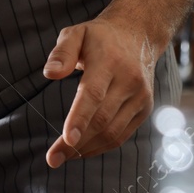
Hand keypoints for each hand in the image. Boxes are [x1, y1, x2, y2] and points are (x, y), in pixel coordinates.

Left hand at [42, 17, 158, 167]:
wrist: (138, 36)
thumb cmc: (99, 38)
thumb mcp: (76, 33)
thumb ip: (61, 52)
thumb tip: (49, 73)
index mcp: (109, 61)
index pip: (94, 94)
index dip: (80, 118)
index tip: (66, 139)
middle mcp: (129, 81)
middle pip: (102, 119)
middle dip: (76, 143)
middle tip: (52, 158)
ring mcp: (140, 97)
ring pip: (113, 132)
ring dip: (87, 148)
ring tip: (62, 157)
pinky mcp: (144, 108)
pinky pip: (121, 134)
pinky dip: (101, 146)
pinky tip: (82, 150)